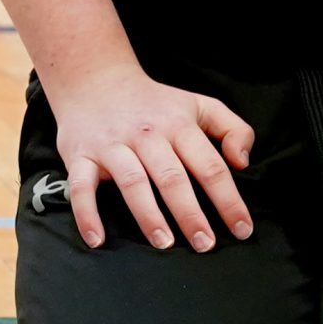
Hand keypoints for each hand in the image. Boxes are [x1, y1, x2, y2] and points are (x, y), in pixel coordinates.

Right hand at [43, 63, 254, 252]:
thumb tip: (242, 163)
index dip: (228, 200)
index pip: (210, 166)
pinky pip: (81, 187)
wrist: (94, 79)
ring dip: (149, 215)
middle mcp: (146, 135)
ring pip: (132, 182)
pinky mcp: (80, 155)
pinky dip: (86, 214)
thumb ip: (233, 129)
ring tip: (164, 243)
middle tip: (205, 245)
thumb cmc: (154, 102)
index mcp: (178, 125)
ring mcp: (112, 145)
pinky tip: (97, 240)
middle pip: (172, 177)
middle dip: (190, 214)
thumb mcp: (199, 105)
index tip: (242, 229)